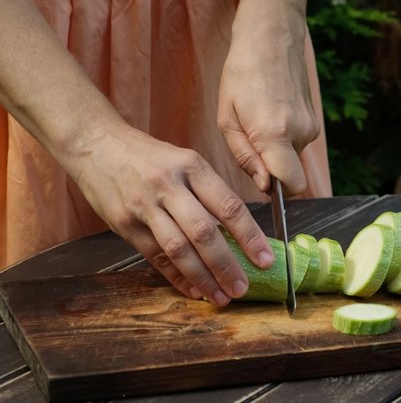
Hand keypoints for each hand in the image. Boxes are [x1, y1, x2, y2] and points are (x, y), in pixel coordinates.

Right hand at [72, 123, 273, 306]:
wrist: (95, 143)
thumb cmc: (148, 155)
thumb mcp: (184, 159)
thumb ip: (208, 191)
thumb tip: (239, 230)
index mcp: (192, 166)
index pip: (228, 206)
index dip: (250, 237)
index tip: (265, 260)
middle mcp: (169, 185)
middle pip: (204, 232)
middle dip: (227, 265)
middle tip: (242, 288)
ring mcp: (144, 206)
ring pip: (179, 249)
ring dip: (203, 278)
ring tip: (220, 296)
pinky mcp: (124, 224)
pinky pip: (155, 256)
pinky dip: (176, 276)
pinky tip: (193, 290)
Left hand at [217, 0, 319, 195]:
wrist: (272, 37)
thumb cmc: (242, 74)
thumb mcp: (227, 119)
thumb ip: (245, 157)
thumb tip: (265, 185)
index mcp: (274, 134)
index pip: (291, 186)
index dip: (277, 192)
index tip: (261, 182)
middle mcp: (300, 134)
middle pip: (291, 175)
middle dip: (271, 170)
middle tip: (249, 142)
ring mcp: (311, 127)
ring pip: (293, 159)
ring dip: (275, 152)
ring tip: (258, 121)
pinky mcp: (315, 121)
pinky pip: (297, 144)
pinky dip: (283, 139)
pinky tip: (270, 115)